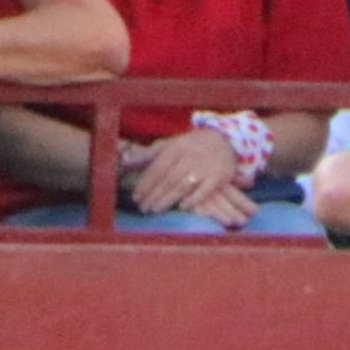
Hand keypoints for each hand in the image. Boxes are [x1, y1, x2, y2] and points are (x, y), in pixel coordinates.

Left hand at [123, 127, 253, 221]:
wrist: (224, 140)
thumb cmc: (191, 146)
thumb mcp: (170, 145)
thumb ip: (148, 154)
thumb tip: (125, 160)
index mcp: (176, 148)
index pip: (157, 168)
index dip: (145, 183)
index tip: (136, 197)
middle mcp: (190, 156)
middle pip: (168, 179)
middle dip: (153, 195)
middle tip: (142, 208)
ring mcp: (205, 167)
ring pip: (182, 186)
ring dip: (167, 199)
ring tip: (154, 210)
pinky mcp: (219, 177)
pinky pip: (204, 191)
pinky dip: (192, 200)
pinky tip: (181, 207)